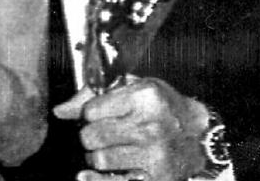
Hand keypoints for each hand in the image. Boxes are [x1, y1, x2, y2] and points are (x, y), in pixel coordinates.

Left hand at [53, 77, 210, 180]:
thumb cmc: (162, 108)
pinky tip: (87, 175)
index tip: (97, 115)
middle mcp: (151, 127)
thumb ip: (93, 96)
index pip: (91, 111)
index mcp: (144, 99)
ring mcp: (154, 155)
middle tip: (100, 135)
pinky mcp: (156, 178)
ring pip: (99, 159)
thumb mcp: (134, 88)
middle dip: (90, 136)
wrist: (201, 137)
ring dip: (97, 157)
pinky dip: (96, 179)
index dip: (89, 114)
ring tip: (109, 150)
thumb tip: (59, 111)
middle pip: (91, 136)